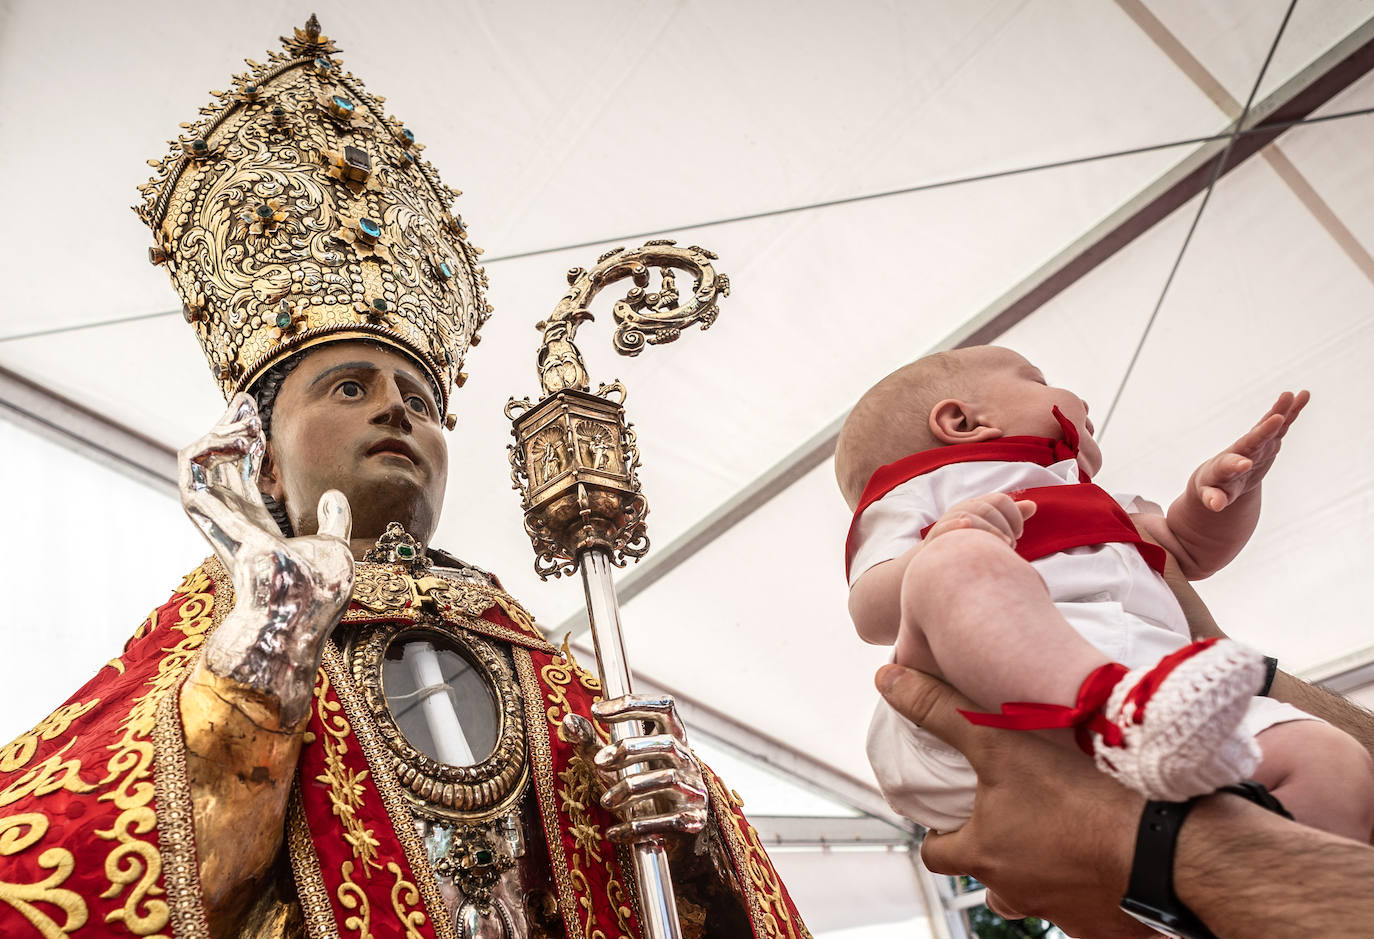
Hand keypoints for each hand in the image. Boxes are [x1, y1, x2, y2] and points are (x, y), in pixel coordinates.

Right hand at [180, 393, 354, 724]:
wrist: (301, 625)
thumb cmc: (315, 598)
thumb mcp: (331, 547)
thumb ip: (332, 521)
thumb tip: (334, 494)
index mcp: (255, 527)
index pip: (238, 477)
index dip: (241, 444)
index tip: (254, 417)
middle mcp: (232, 524)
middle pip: (214, 466)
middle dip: (226, 429)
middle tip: (246, 404)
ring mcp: (222, 526)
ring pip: (192, 469)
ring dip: (212, 436)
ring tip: (243, 420)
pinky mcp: (220, 527)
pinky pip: (194, 482)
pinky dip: (209, 452)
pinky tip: (242, 439)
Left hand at [562, 694, 707, 843]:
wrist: (672, 835)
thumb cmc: (640, 789)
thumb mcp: (615, 764)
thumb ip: (592, 743)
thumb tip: (568, 721)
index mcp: (671, 738)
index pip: (663, 707)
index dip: (633, 704)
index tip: (596, 712)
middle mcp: (687, 760)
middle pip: (666, 743)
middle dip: (629, 750)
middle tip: (598, 762)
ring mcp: (694, 789)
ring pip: (667, 779)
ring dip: (630, 789)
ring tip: (605, 802)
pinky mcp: (694, 820)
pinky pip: (669, 821)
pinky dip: (638, 827)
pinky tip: (614, 833)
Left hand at [875, 665, 1153, 938]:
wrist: (1165, 850)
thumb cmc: (1081, 800)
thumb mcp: (999, 745)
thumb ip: (942, 712)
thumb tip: (888, 682)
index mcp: (984, 855)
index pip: (936, 854)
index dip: (938, 833)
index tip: (949, 814)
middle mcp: (1017, 891)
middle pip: (988, 881)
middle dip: (993, 853)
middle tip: (1012, 818)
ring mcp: (1063, 911)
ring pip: (1036, 896)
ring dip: (1039, 871)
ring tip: (1059, 834)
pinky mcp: (1106, 923)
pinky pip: (1087, 910)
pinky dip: (1088, 887)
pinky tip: (1105, 857)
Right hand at [924, 493, 1035, 546]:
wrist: (938, 561)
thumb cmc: (971, 543)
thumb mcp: (992, 527)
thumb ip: (1011, 517)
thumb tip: (1032, 505)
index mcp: (977, 505)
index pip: (1000, 500)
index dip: (1015, 516)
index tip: (1018, 534)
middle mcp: (963, 509)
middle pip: (988, 509)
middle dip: (1003, 528)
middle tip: (1009, 546)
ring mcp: (949, 521)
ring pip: (971, 517)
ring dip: (990, 532)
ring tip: (1001, 548)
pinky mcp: (936, 537)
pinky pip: (945, 527)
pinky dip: (956, 524)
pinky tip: (967, 526)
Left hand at [1193, 391, 1308, 511]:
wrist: (1220, 475)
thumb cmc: (1214, 488)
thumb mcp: (1211, 496)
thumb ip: (1213, 498)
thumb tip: (1216, 505)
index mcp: (1224, 466)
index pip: (1229, 465)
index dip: (1235, 465)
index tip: (1244, 464)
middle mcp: (1240, 450)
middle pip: (1251, 440)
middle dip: (1263, 431)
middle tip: (1276, 418)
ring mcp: (1256, 444)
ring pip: (1268, 427)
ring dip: (1279, 412)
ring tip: (1290, 395)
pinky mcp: (1269, 440)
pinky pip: (1281, 424)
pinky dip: (1291, 411)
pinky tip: (1303, 395)